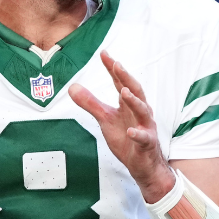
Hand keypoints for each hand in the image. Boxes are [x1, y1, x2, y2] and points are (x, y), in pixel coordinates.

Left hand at [70, 51, 174, 201]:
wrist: (143, 165)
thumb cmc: (126, 139)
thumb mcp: (105, 119)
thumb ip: (91, 103)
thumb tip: (72, 87)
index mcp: (129, 105)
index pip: (121, 83)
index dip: (113, 69)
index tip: (104, 54)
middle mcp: (140, 112)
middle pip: (135, 91)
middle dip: (126, 78)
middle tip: (117, 65)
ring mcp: (145, 127)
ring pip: (142, 111)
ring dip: (134, 101)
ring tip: (124, 91)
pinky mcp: (147, 144)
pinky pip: (143, 138)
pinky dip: (138, 134)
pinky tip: (131, 131)